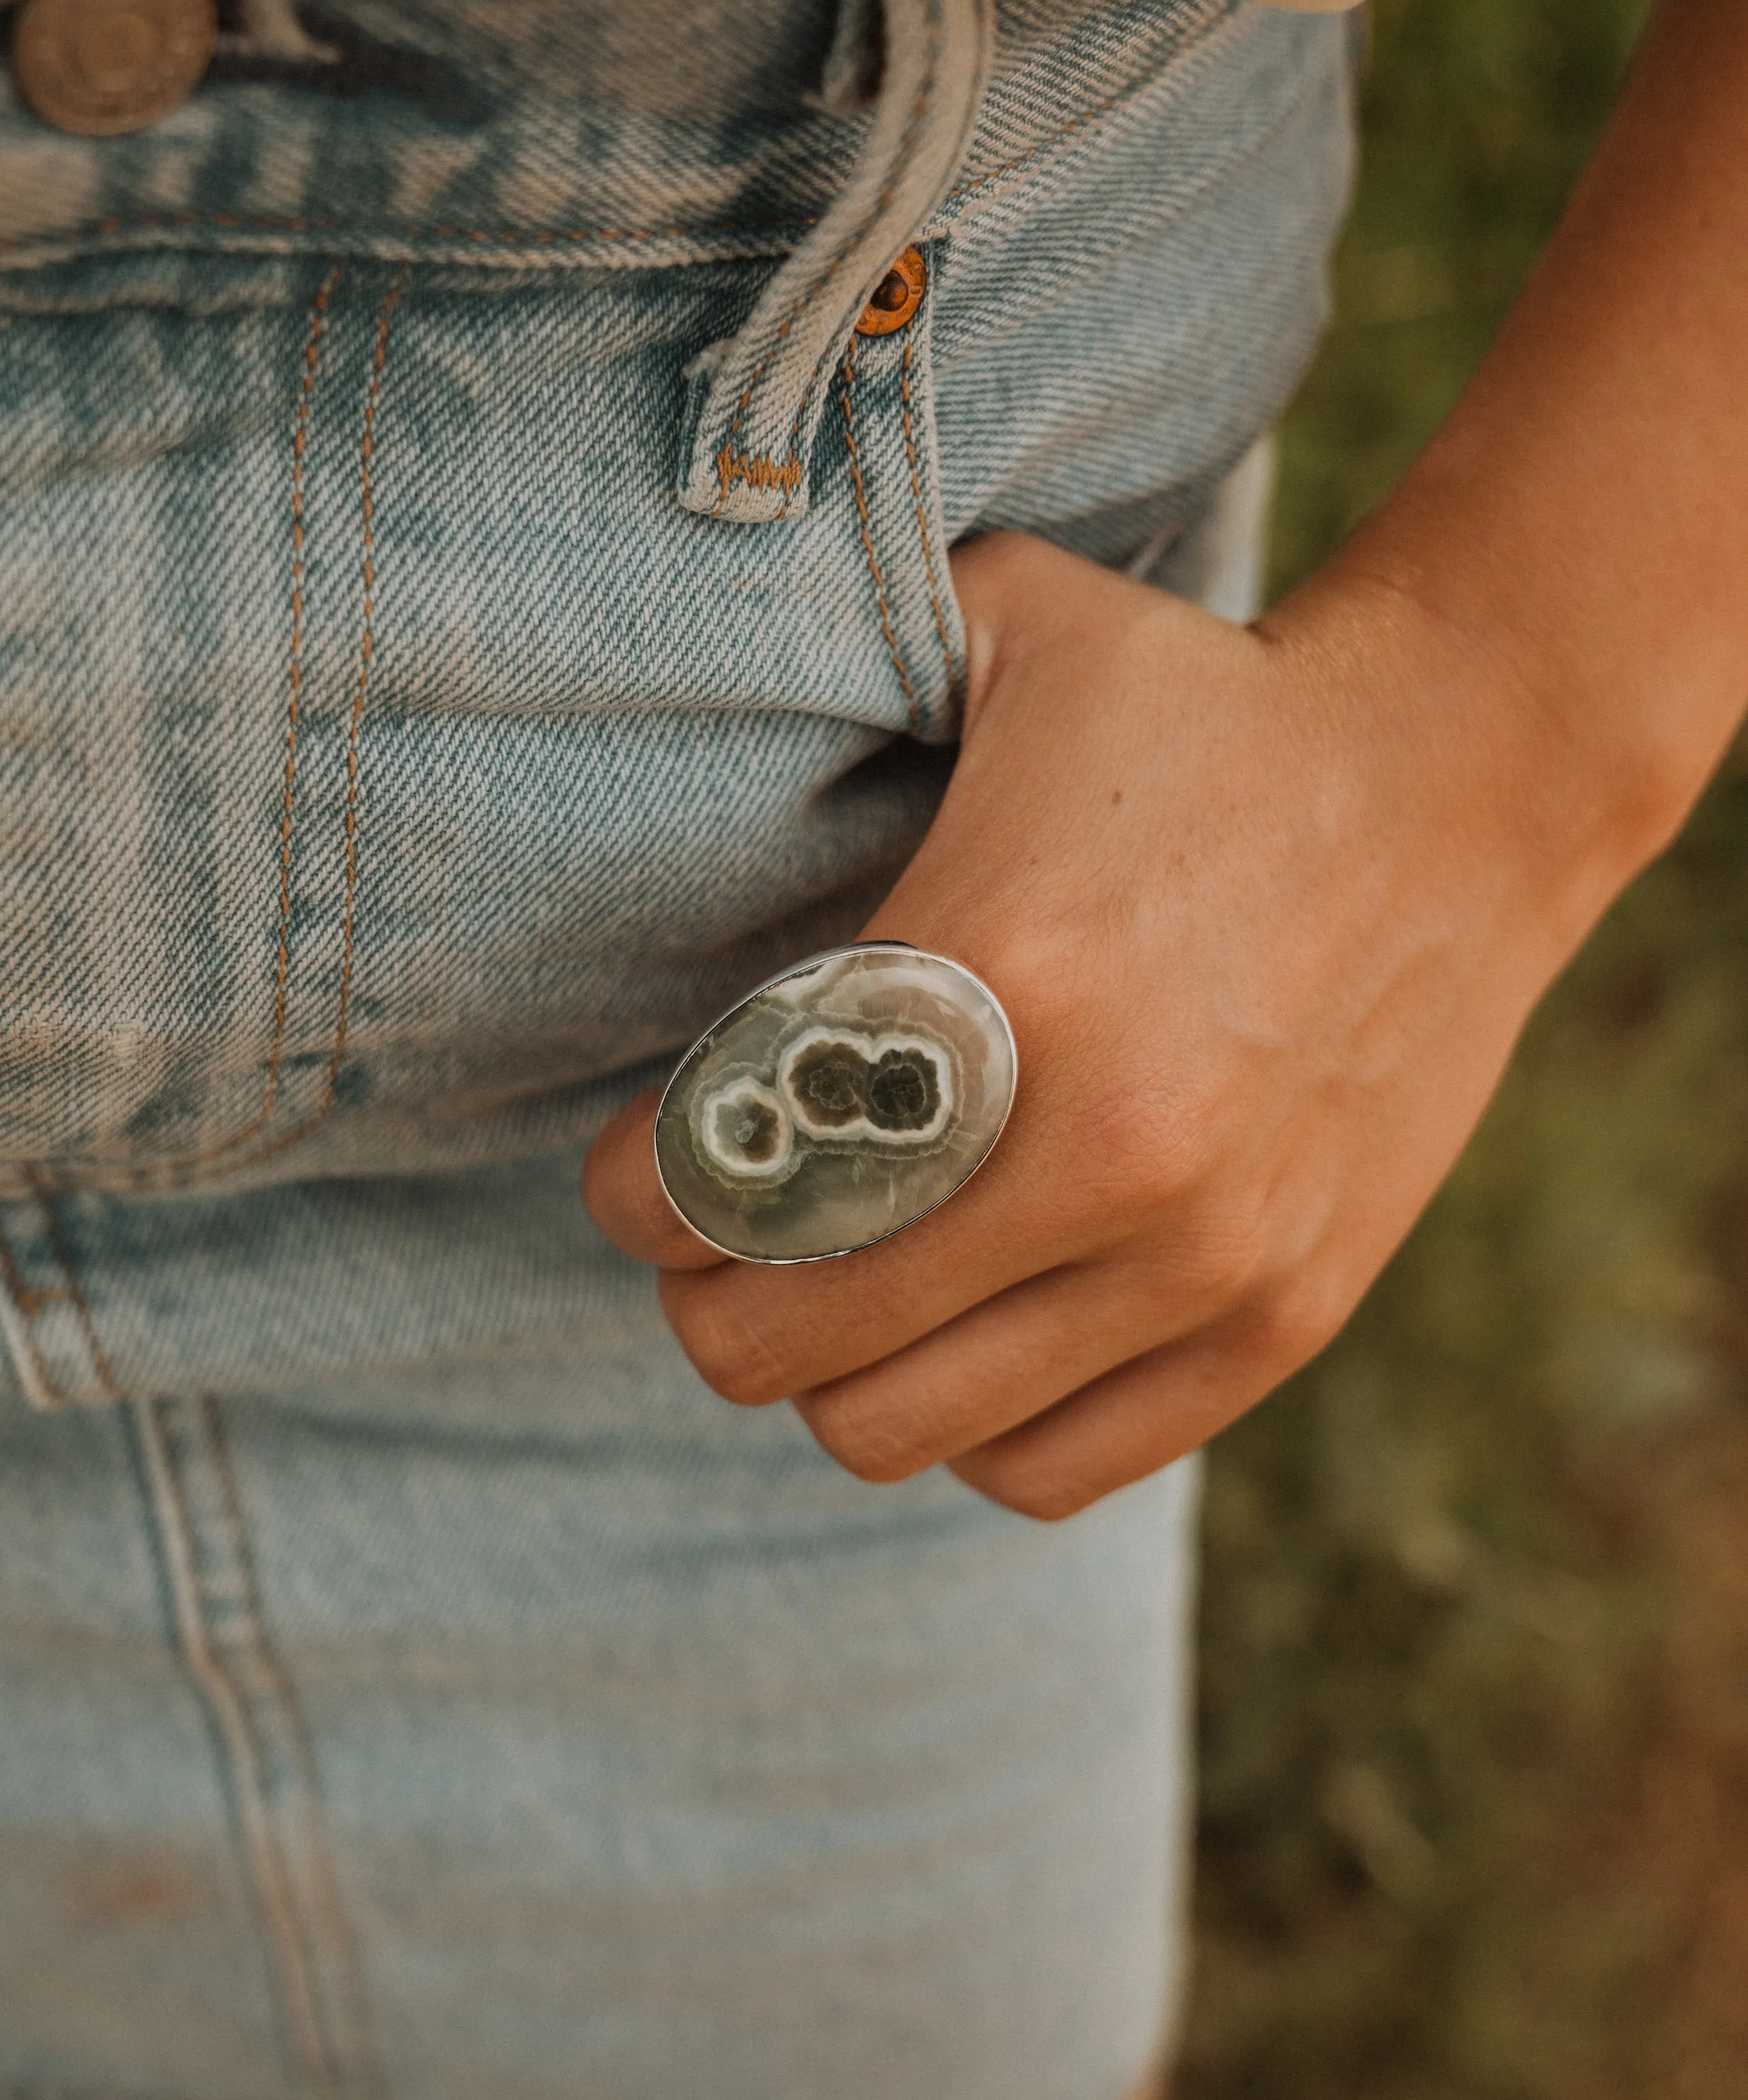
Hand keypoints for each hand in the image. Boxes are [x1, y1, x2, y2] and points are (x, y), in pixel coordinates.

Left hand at [583, 528, 1641, 1517]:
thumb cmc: (1202, 714)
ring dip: (831, 1371)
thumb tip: (692, 696)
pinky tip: (973, 1332)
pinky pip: (1044, 1467)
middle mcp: (1093, 1143)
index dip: (635, 1189)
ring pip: (888, 1427)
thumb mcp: (1007, 632)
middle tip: (731, 1236)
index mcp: (989, 976)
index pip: (710, 1173)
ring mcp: (1196, 1254)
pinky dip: (973, 1424)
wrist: (1465, 783)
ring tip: (848, 1286)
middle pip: (770, 1334)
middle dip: (709, 1296)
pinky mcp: (1277, 1319)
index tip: (643, 1165)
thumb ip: (837, 687)